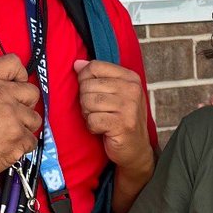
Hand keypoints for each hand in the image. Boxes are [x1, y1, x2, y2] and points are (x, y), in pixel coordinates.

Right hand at [0, 54, 40, 183]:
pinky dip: (22, 145)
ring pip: (35, 118)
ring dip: (25, 127)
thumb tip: (16, 80)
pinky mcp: (18, 139)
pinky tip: (8, 145)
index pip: (14, 62)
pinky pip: (32, 140)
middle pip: (33, 92)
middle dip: (24, 105)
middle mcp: (2, 96)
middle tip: (10, 115)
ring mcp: (12, 118)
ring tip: (8, 132)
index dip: (19, 75)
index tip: (16, 87)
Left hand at [74, 59, 152, 174]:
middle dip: (86, 101)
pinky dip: (92, 127)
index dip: (85, 79)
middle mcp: (132, 90)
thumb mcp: (114, 94)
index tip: (92, 92)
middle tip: (98, 111)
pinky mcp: (123, 124)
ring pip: (88, 102)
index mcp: (130, 78)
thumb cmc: (122, 119)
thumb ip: (97, 77)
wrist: (135, 149)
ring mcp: (129, 107)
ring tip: (101, 119)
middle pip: (88, 85)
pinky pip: (92, 120)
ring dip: (89, 114)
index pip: (95, 66)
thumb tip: (77, 63)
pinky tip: (103, 129)